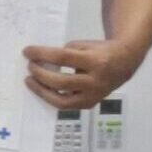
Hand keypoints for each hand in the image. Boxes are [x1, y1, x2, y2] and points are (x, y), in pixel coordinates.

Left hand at [24, 39, 140, 110]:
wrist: (125, 63)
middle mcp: (96, 81)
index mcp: (96, 61)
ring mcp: (94, 96)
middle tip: (30, 66)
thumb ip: (64, 53)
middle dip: (40, 74)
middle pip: (61, 82)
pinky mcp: (91, 104)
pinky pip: (66, 106)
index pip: (62, 58)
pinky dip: (51, 98)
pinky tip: (42, 90)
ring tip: (30, 81)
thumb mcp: (84, 45)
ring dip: (41, 91)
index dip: (41, 54)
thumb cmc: (100, 51)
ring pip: (62, 100)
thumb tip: (39, 61)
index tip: (27, 51)